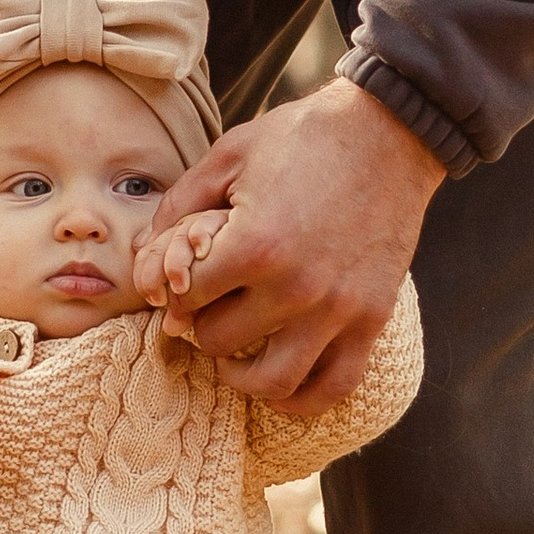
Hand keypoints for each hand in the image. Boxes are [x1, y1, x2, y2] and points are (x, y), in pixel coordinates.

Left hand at [130, 81, 438, 412]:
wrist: (389, 133)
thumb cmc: (303, 138)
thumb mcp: (229, 155)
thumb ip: (180, 206)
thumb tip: (144, 258)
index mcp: (256, 245)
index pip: (186, 299)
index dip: (172, 292)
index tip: (178, 285)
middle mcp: (297, 288)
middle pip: (219, 341)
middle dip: (200, 326)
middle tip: (203, 311)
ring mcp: (339, 310)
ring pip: (271, 382)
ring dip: (240, 376)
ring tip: (232, 360)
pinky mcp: (372, 319)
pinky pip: (333, 387)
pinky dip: (301, 401)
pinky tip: (278, 387)